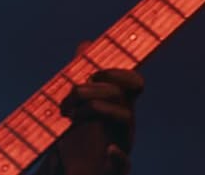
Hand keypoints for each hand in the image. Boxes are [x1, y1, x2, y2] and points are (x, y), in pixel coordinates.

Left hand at [55, 44, 143, 174]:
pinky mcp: (115, 170)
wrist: (79, 173)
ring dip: (97, 109)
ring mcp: (122, 146)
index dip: (117, 72)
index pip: (133, 82)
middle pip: (123, 96)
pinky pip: (125, 166)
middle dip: (95, 88)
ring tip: (72, 115)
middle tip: (71, 95)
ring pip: (125, 120)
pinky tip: (108, 150)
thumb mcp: (79, 105)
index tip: (92, 73)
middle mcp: (124, 124)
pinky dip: (118, 157)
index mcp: (117, 106)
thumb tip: (87, 44)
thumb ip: (82, 75)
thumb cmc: (81, 138)